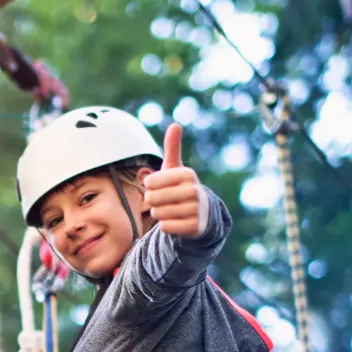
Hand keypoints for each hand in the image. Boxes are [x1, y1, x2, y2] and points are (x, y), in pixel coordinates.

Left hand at [141, 123, 205, 237]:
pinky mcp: (194, 227)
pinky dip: (166, 225)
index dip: (150, 186)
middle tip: (164, 200)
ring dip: (160, 213)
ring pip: (158, 214)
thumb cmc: (181, 187)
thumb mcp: (176, 168)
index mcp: (187, 174)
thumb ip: (172, 148)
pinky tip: (175, 221)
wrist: (202, 213)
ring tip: (171, 209)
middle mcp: (194, 191)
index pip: (150, 183)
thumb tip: (175, 124)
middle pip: (152, 199)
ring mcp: (196, 210)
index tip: (160, 186)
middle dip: (153, 201)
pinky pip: (165, 227)